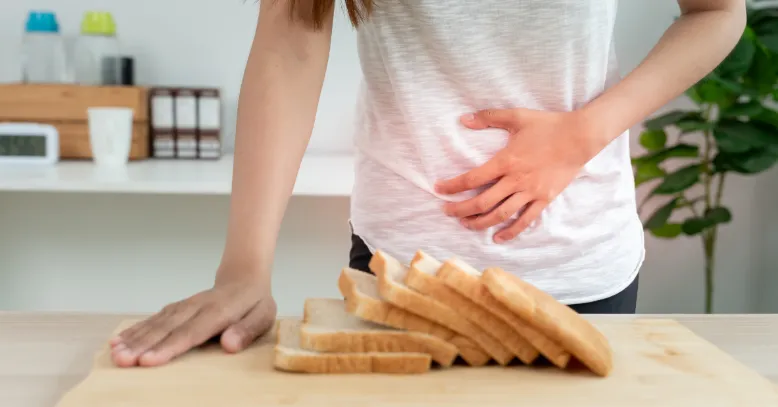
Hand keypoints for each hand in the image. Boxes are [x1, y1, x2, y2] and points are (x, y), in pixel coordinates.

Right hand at [110, 266, 276, 366]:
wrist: (244, 278)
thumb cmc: (254, 303)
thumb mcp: (263, 316)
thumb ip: (246, 330)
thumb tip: (229, 345)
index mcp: (218, 312)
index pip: (190, 332)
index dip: (169, 347)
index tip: (148, 360)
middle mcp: (196, 308)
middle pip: (167, 328)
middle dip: (142, 346)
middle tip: (122, 361)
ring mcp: (184, 306)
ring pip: (156, 323)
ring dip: (134, 339)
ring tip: (115, 353)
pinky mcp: (176, 308)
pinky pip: (153, 319)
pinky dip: (135, 330)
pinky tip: (118, 340)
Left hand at [435, 108, 604, 242]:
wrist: (580, 137)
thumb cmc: (548, 125)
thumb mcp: (517, 116)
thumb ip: (488, 117)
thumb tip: (463, 119)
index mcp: (506, 160)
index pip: (472, 178)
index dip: (453, 186)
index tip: (439, 189)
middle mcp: (516, 180)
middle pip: (482, 202)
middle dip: (461, 210)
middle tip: (446, 212)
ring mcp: (531, 192)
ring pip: (500, 214)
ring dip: (480, 222)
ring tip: (466, 225)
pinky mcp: (544, 199)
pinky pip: (525, 220)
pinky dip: (511, 231)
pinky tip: (497, 237)